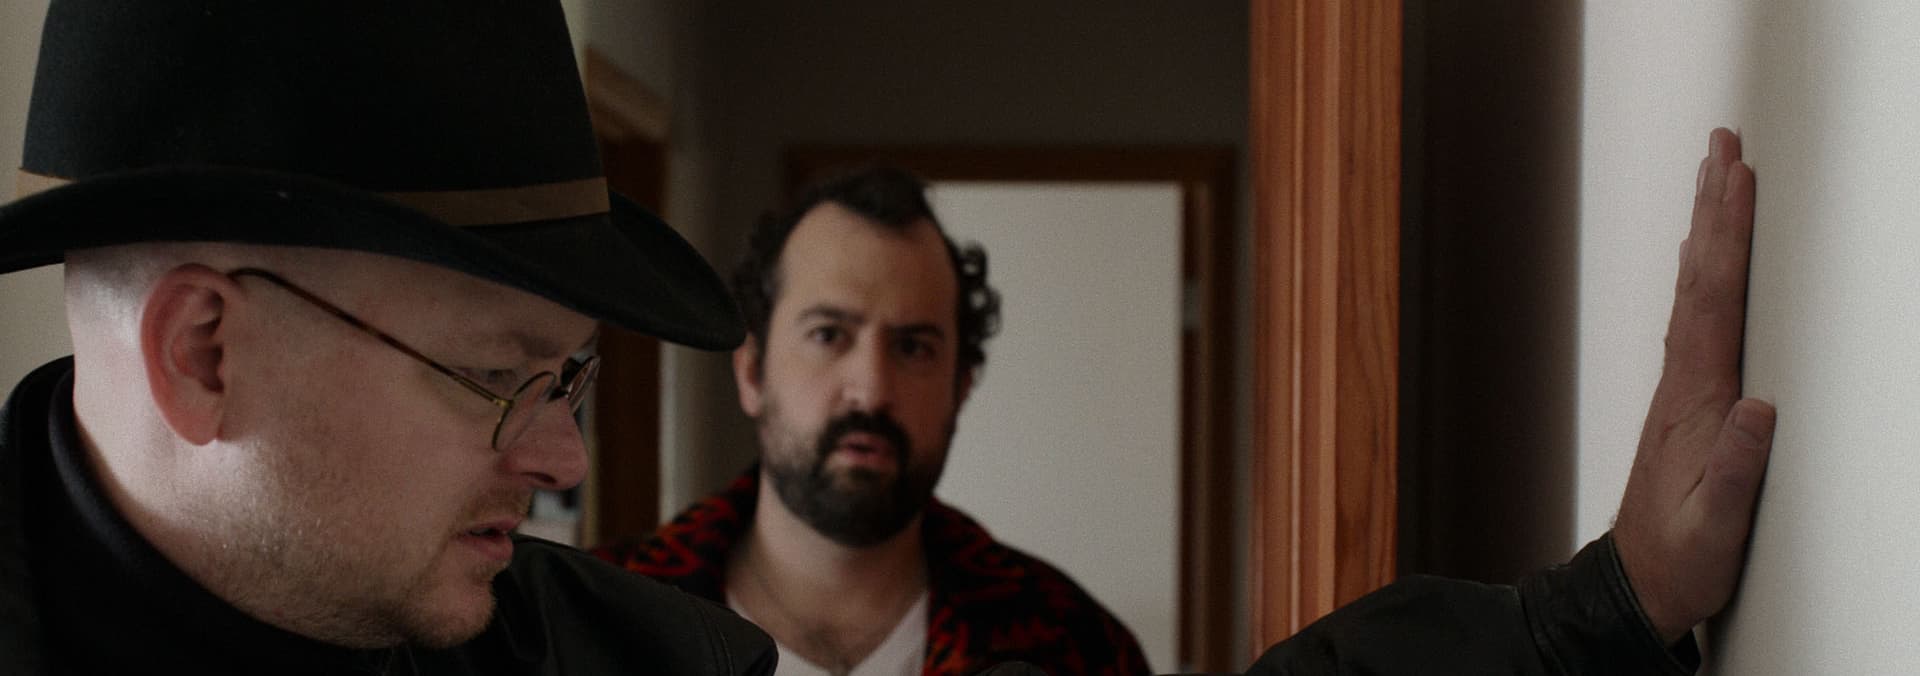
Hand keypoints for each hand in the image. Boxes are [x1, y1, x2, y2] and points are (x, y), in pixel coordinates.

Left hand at [1612, 127, 1776, 645]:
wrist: (1637, 584)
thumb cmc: (1678, 557)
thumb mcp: (1715, 525)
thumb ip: (1735, 470)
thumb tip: (1758, 410)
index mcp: (1694, 401)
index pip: (1713, 302)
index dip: (1727, 238)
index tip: (1737, 181)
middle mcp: (1682, 383)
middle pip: (1700, 279)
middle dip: (1713, 210)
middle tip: (1722, 145)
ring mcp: (1681, 389)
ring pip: (1695, 291)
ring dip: (1706, 232)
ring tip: (1716, 177)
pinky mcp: (1686, 402)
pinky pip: (1696, 318)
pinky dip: (1703, 276)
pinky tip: (1702, 260)